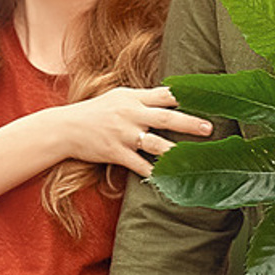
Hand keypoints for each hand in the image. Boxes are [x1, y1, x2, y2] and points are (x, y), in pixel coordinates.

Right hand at [53, 86, 212, 177]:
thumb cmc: (95, 111)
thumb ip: (144, 98)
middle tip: (209, 128)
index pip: (164, 94)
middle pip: (165, 117)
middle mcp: (130, 115)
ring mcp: (123, 135)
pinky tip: (168, 179)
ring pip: (154, 143)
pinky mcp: (115, 153)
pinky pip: (139, 164)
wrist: (65, 128)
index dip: (186, 96)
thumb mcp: (118, 97)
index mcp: (133, 98)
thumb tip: (172, 96)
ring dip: (176, 151)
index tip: (206, 97)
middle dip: (188, 123)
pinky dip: (154, 173)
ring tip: (194, 158)